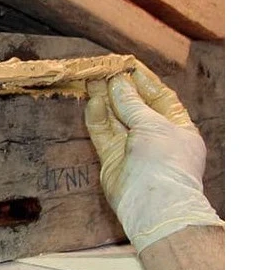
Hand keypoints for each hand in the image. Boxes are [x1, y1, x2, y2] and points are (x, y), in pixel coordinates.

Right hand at [85, 65, 222, 253]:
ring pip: (116, 118)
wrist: (152, 205)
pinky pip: (103, 133)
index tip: (127, 65)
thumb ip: (132, 103)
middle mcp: (155, 137)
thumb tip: (118, 83)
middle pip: (135, 107)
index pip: (161, 98)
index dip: (144, 81)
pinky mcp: (113, 158)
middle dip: (120, 88)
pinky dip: (97, 117)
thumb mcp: (153, 124)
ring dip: (105, 99)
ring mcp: (133, 148)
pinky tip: (93, 100)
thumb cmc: (165, 162)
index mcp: (177, 128)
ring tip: (92, 78)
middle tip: (104, 69)